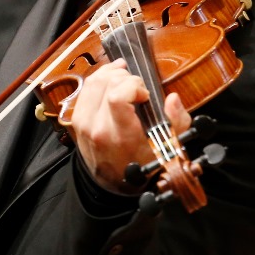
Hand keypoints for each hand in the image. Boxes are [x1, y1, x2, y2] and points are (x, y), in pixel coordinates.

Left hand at [68, 59, 190, 193]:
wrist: (112, 180)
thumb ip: (176, 122)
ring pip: (95, 81)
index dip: (132, 86)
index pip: (116, 97)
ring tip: (128, 78)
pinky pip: (87, 87)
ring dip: (114, 74)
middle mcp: (97, 127)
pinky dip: (101, 77)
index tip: (145, 94)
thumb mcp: (167, 147)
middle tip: (139, 91)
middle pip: (107, 84)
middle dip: (127, 79)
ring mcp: (83, 122)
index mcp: (120, 135)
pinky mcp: (77, 117)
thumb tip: (172, 98)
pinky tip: (114, 77)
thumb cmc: (141, 163)